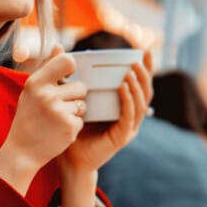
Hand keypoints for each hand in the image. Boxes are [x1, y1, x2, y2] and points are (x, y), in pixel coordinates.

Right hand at [0, 45, 87, 194]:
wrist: (22, 151)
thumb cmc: (28, 116)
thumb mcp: (32, 90)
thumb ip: (47, 68)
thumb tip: (59, 45)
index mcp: (36, 82)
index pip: (67, 61)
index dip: (71, 67)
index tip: (66, 75)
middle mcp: (47, 95)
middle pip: (80, 86)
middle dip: (74, 96)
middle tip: (57, 106)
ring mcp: (59, 112)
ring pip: (83, 103)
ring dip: (74, 111)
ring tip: (57, 119)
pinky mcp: (69, 128)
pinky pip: (82, 119)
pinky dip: (73, 126)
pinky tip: (58, 131)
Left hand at [59, 50, 151, 173]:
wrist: (68, 157)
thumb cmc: (71, 126)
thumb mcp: (70, 95)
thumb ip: (67, 74)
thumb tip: (60, 48)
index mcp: (122, 106)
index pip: (139, 84)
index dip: (145, 68)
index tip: (145, 50)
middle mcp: (129, 116)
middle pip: (146, 92)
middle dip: (144, 74)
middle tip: (138, 59)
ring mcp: (128, 127)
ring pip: (141, 103)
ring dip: (137, 85)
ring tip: (130, 71)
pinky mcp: (122, 137)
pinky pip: (129, 116)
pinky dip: (128, 101)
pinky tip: (123, 88)